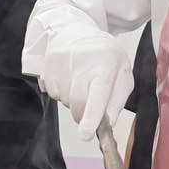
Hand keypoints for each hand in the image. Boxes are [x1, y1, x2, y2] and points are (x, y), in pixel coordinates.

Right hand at [36, 26, 131, 141]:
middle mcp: (81, 64)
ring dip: (74, 101)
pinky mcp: (47, 68)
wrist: (78, 33)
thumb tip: (109, 122)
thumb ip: (118, 100)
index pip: (98, 95)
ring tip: (81, 81)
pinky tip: (69, 78)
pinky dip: (62, 93)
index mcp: (105, 66)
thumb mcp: (122, 74)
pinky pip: (54, 94)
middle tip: (91, 105)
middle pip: (78, 104)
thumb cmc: (105, 57)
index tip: (85, 135)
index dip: (91, 117)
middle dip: (84, 114)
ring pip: (65, 101)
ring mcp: (61, 65)